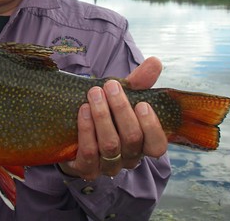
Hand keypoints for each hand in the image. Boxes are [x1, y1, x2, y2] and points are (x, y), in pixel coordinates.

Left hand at [59, 57, 167, 179]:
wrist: (72, 133)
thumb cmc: (105, 114)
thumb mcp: (122, 97)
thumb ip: (138, 83)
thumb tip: (155, 61)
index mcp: (142, 144)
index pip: (157, 146)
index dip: (152, 127)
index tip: (141, 103)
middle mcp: (128, 158)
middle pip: (132, 140)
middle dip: (121, 110)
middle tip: (110, 86)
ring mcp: (107, 166)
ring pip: (110, 145)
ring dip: (102, 117)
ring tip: (94, 93)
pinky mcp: (87, 169)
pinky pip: (89, 153)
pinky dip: (86, 130)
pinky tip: (83, 110)